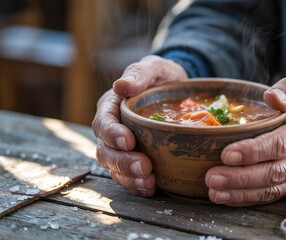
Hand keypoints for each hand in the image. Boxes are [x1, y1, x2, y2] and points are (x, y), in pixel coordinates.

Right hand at [92, 55, 187, 195]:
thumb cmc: (162, 76)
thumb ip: (139, 74)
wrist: (178, 89)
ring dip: (130, 177)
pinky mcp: (136, 158)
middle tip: (144, 167)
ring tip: (149, 181)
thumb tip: (120, 86)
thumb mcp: (154, 68)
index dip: (112, 134)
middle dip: (122, 162)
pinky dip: (138, 184)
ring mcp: (122, 147)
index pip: (103, 123)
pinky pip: (129, 176)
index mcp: (111, 107)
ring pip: (115, 167)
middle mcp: (113, 129)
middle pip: (106, 150)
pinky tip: (151, 187)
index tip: (129, 141)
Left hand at [205, 75, 285, 205]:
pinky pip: (272, 196)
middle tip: (212, 177)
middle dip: (241, 177)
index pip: (280, 144)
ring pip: (272, 189)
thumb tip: (272, 97)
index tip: (226, 154)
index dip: (253, 151)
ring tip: (214, 191)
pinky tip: (226, 197)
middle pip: (274, 172)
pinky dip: (248, 198)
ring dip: (241, 193)